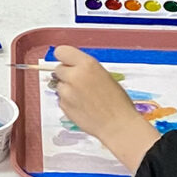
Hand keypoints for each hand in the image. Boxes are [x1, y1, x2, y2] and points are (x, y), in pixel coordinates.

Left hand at [51, 45, 160, 170]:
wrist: (118, 124)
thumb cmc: (117, 101)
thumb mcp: (104, 75)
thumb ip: (85, 69)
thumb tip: (72, 67)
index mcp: (87, 64)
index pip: (61, 51)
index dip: (64, 58)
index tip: (68, 62)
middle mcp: (74, 76)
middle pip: (58, 69)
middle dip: (66, 74)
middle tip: (79, 82)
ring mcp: (67, 92)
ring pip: (59, 85)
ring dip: (67, 89)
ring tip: (84, 97)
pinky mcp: (63, 106)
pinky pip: (61, 99)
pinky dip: (68, 101)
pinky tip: (83, 106)